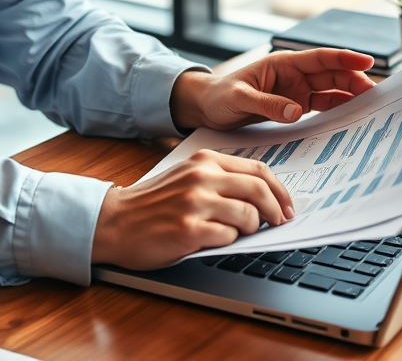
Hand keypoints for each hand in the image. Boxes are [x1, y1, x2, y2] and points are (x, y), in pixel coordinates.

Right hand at [91, 149, 292, 268]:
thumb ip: (219, 179)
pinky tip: (213, 240)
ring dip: (249, 229)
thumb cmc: (152, 203)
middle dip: (276, 211)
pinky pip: (228, 237)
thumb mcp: (186, 177)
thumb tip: (262, 195)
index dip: (279, 190)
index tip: (287, 206)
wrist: (114, 221)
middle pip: (258, 190)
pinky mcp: (188, 229)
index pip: (257, 169)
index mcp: (204, 161)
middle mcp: (201, 177)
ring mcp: (195, 202)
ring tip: (236, 233)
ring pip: (248, 215)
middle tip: (278, 223)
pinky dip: (228, 241)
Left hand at [170, 48, 374, 131]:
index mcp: (282, 64)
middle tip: (376, 94)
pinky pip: (322, 106)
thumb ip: (267, 104)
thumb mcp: (239, 99)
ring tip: (372, 106)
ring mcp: (296, 90)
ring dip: (351, 95)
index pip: (319, 58)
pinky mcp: (294, 106)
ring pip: (331, 90)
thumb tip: (295, 112)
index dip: (344, 59)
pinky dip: (338, 109)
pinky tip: (352, 117)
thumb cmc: (219, 96)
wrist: (206, 108)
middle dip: (355, 80)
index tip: (368, 62)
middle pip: (331, 74)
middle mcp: (293, 75)